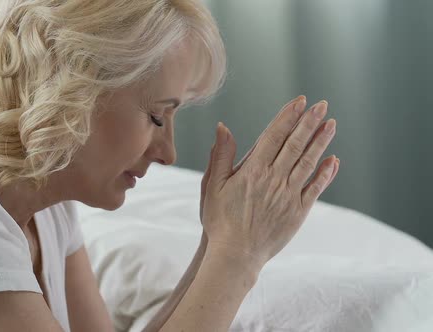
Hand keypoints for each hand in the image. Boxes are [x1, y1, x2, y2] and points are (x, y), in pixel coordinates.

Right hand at [199, 96, 339, 269]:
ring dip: (321, 141)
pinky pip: (316, 188)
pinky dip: (326, 173)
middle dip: (309, 122)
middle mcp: (274, 179)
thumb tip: (223, 127)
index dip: (287, 117)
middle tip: (322, 105)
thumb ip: (221, 155)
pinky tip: (333, 160)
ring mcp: (289, 195)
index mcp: (253, 170)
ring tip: (331, 124)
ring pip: (309, 162)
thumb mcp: (213, 185)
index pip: (274, 136)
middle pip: (295, 144)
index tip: (299, 101)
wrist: (236, 255)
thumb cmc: (220, 220)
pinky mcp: (298, 211)